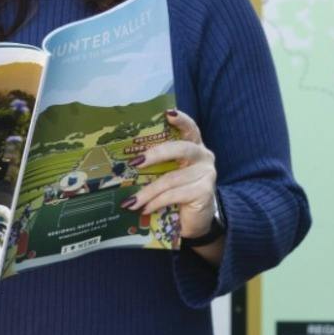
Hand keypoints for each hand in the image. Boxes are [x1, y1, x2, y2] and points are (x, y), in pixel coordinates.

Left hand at [125, 108, 218, 240]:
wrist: (195, 221)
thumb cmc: (178, 194)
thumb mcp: (169, 174)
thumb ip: (158, 165)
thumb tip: (126, 163)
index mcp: (195, 147)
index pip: (190, 129)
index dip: (181, 120)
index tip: (168, 113)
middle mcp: (204, 157)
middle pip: (180, 149)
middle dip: (155, 154)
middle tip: (135, 162)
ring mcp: (207, 174)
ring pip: (172, 178)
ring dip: (148, 191)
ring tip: (131, 201)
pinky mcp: (204, 192)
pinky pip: (174, 194)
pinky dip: (156, 202)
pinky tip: (145, 208)